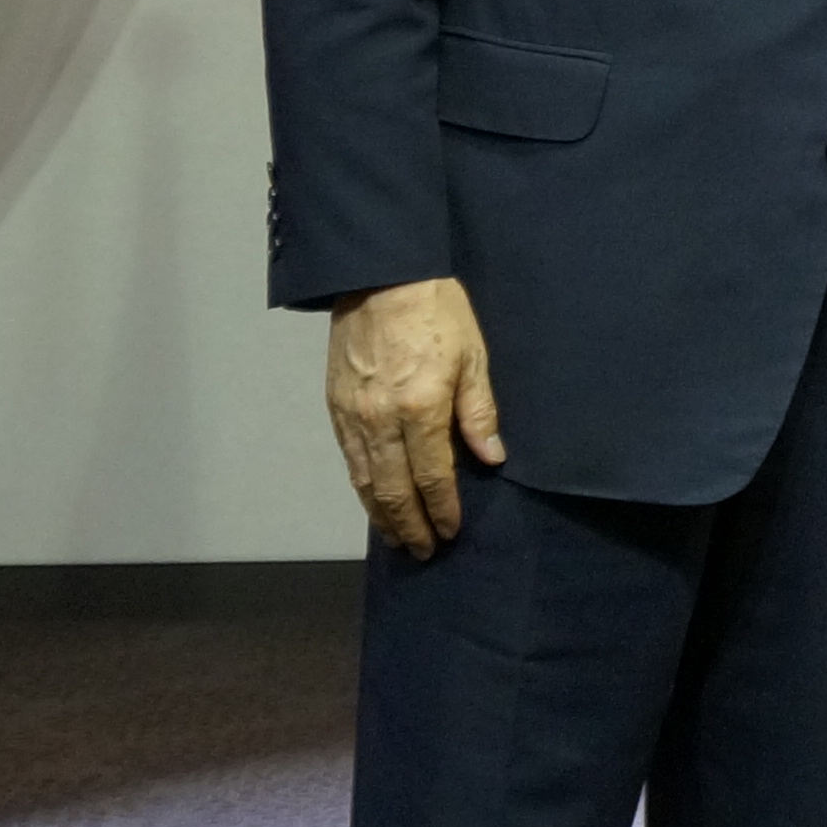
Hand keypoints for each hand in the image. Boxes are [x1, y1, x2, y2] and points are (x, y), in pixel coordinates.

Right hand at [327, 277, 505, 559]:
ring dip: (383, 516)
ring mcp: (353, 415)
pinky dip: (361, 488)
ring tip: (400, 538)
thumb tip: (490, 458)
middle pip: (394, 490)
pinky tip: (373, 500)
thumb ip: (479, 412)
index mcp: (420, 408)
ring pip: (365, 482)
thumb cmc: (435, 310)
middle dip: (411, 526)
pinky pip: (348, 460)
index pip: (432, 477)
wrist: (380, 275)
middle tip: (426, 551)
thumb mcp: (473, 357)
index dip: (443, 509)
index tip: (452, 530)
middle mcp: (381, 420)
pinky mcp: (335, 406)